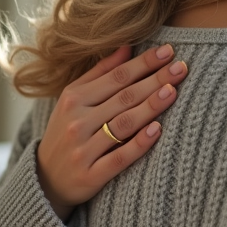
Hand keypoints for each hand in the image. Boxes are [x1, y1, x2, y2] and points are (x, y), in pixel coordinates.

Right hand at [36, 43, 187, 219]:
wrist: (45, 179)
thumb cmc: (67, 131)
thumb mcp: (73, 99)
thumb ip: (100, 73)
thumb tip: (127, 46)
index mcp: (74, 98)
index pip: (116, 76)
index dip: (144, 63)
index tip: (168, 51)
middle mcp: (77, 121)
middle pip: (123, 97)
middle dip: (155, 80)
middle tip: (181, 67)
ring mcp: (83, 149)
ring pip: (123, 124)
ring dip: (150, 106)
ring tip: (172, 92)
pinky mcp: (90, 176)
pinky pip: (119, 157)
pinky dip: (139, 143)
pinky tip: (158, 129)